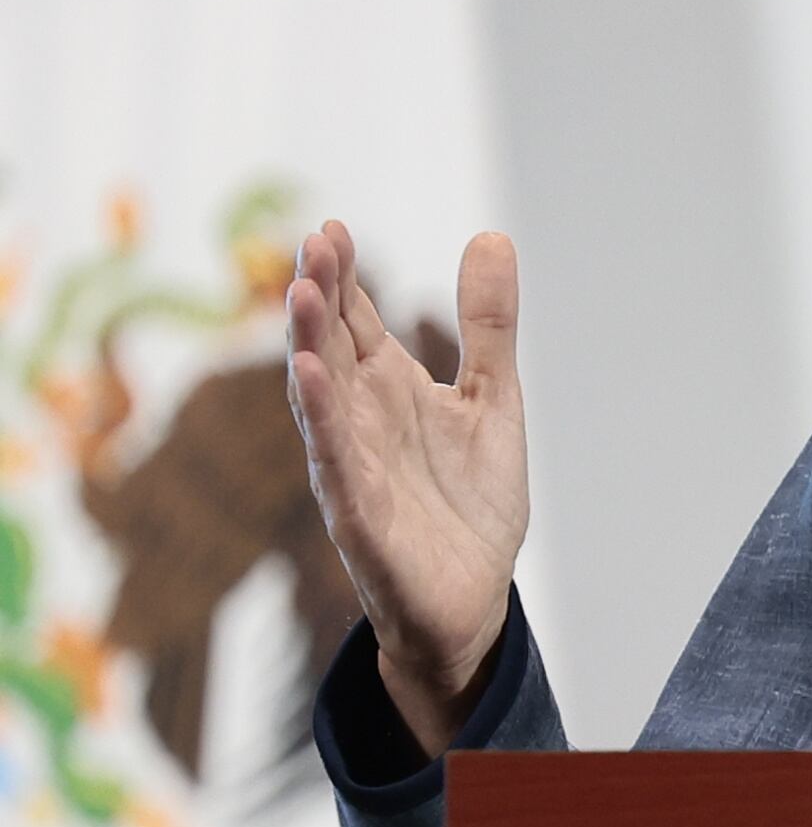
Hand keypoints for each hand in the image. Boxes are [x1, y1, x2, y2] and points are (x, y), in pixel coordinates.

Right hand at [286, 221, 529, 755]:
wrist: (474, 599)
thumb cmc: (470, 500)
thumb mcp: (494, 398)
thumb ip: (488, 325)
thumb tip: (490, 235)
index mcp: (389, 390)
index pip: (354, 322)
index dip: (343, 277)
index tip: (332, 227)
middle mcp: (360, 421)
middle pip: (330, 347)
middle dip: (319, 296)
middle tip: (314, 242)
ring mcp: (354, 468)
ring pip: (320, 399)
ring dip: (308, 347)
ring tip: (301, 293)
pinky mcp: (360, 517)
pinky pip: (336, 464)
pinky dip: (324, 423)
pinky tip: (312, 381)